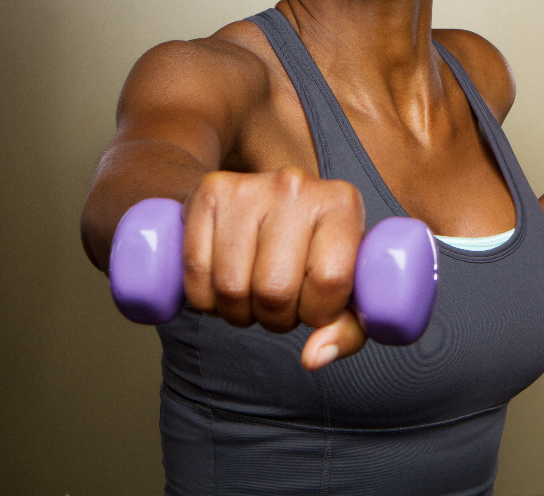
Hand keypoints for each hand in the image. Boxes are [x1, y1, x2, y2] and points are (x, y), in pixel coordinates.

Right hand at [181, 167, 367, 369]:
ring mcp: (249, 187)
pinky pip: (195, 271)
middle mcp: (296, 187)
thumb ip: (347, 329)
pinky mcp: (209, 192)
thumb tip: (312, 358)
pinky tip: (222, 288)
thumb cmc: (315, 248)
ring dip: (238, 312)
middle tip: (279, 307)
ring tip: (252, 297)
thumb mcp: (348, 284)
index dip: (317, 312)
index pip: (329, 280)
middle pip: (274, 288)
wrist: (273, 197)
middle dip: (275, 318)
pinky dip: (204, 299)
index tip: (314, 308)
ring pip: (231, 286)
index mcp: (342, 203)